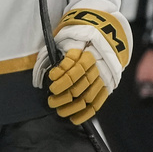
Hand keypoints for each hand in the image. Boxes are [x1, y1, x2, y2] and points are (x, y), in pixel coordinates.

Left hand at [32, 8, 130, 124]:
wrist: (108, 32)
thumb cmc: (81, 35)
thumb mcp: (67, 37)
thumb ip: (56, 54)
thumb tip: (43, 73)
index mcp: (87, 51)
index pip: (74, 67)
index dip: (61, 76)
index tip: (51, 80)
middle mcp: (97, 65)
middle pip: (80, 84)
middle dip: (63, 95)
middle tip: (51, 100)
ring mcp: (104, 76)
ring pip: (88, 96)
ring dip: (71, 106)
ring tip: (58, 109)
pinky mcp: (109, 84)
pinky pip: (98, 102)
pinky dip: (85, 113)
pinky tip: (74, 119)